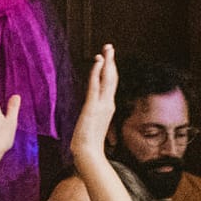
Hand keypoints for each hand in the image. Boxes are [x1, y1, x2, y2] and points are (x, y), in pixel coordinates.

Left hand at [71, 45, 117, 160]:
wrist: (88, 154)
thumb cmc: (88, 143)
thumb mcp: (91, 126)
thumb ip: (93, 118)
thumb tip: (90, 116)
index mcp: (107, 107)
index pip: (110, 85)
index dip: (109, 70)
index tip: (107, 58)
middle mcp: (108, 103)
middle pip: (112, 78)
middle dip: (111, 61)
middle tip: (110, 46)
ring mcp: (102, 105)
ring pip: (107, 78)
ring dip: (107, 62)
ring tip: (107, 48)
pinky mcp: (93, 106)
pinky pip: (96, 85)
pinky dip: (98, 71)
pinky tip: (98, 61)